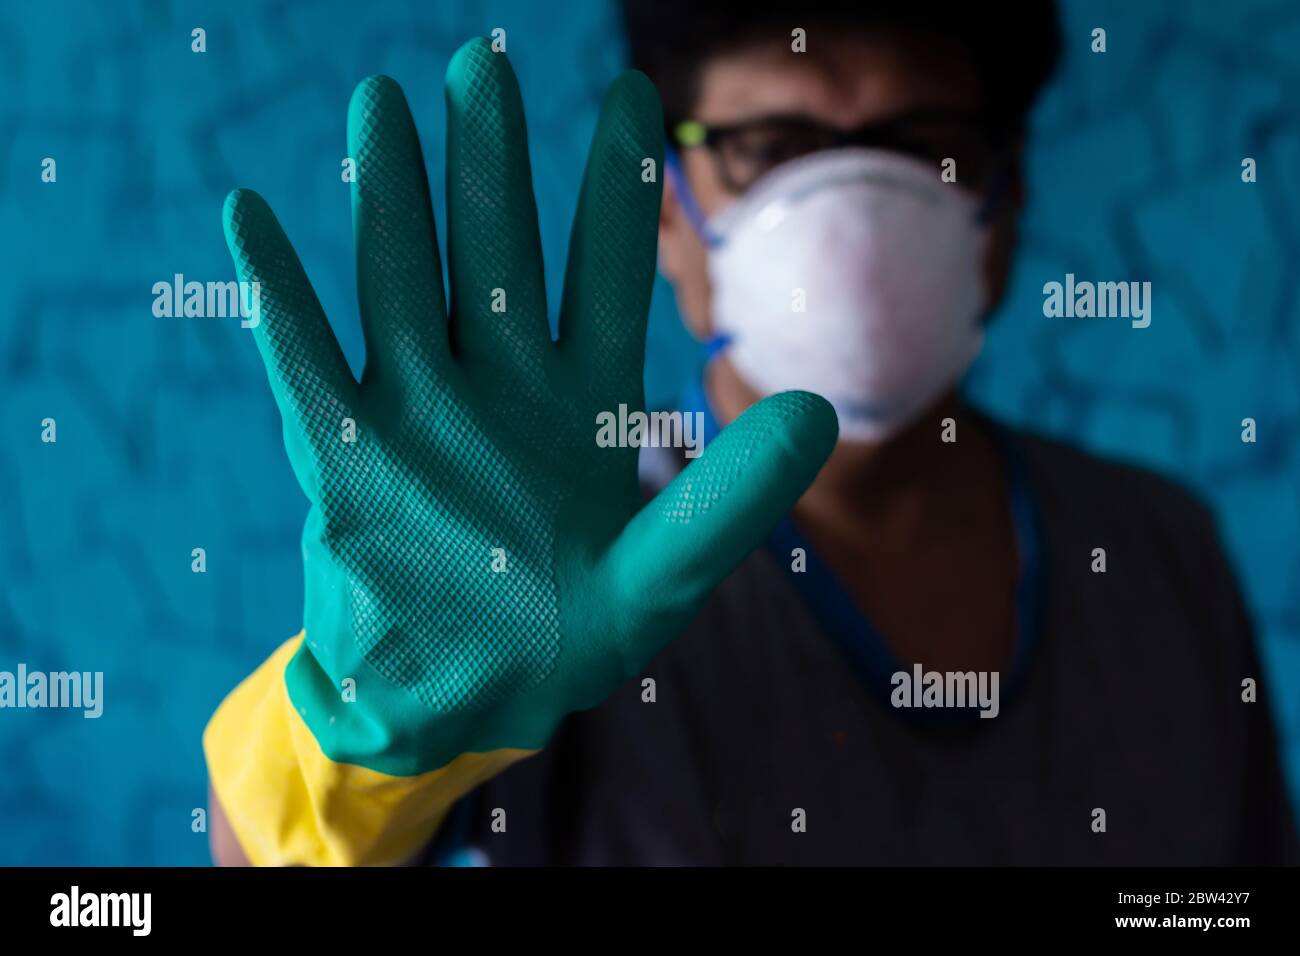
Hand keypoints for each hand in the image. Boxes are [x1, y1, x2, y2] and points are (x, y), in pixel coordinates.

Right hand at [223, 37, 836, 775]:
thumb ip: (730, 500)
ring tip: (379, 103)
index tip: (630, 95)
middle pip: (495, 253)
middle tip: (483, 63)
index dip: (619, 187)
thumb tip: (815, 410)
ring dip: (387, 197)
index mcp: (585, 407)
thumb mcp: (662, 580)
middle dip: (489, 162)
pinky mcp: (343, 457)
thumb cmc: (566, 643)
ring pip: (401, 282)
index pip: (610, 274)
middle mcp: (501, 391)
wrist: (457, 706)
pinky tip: (251, 217)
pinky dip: (279, 296)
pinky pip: (304, 363)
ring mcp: (419, 414)